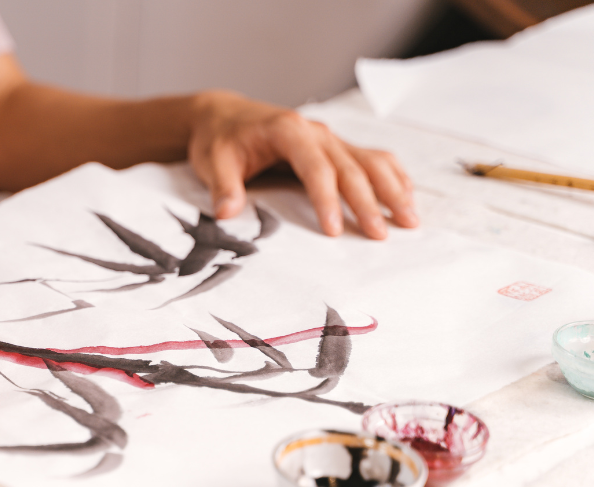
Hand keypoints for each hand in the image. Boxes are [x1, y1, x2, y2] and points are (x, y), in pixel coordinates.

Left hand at [188, 91, 416, 238]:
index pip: (315, 167)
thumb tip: (226, 213)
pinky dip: (392, 177)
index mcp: (288, 131)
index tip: (334, 231)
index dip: (327, 199)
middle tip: (381, 235)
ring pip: (370, 161)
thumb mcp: (212, 161)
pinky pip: (372, 158)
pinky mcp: (335, 147)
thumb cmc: (219, 139)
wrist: (224, 117)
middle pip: (350, 167)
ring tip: (410, 221)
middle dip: (368, 202)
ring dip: (392, 189)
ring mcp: (329, 138)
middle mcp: (316, 132)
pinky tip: (407, 197)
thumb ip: (222, 187)